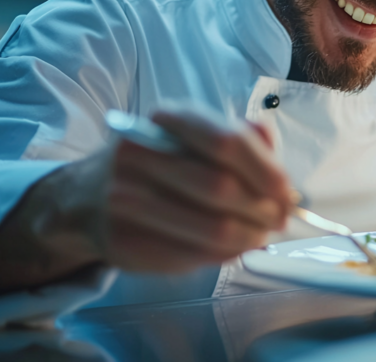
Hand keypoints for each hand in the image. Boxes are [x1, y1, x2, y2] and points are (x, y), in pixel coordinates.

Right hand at [0, 107, 291, 299]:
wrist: (86, 196)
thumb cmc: (159, 162)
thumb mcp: (195, 136)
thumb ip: (241, 140)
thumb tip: (277, 163)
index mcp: (167, 120)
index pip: (227, 142)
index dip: (267, 171)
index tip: (289, 192)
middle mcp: (140, 154)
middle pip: (221, 188)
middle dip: (263, 209)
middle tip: (280, 220)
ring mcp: (126, 199)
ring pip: (211, 228)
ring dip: (250, 237)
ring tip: (262, 235)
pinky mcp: (123, 242)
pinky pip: (192, 256)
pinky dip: (223, 255)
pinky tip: (233, 248)